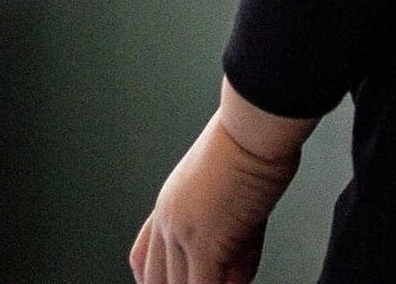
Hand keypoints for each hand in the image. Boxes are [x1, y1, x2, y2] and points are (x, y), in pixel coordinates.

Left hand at [129, 110, 299, 283]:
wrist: (253, 127)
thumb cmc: (249, 140)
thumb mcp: (225, 180)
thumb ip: (225, 219)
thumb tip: (238, 251)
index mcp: (169, 203)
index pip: (142, 259)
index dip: (155, 280)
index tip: (175, 282)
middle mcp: (168, 221)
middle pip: (158, 281)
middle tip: (212, 278)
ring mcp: (183, 234)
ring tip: (229, 276)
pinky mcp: (206, 244)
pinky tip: (237, 281)